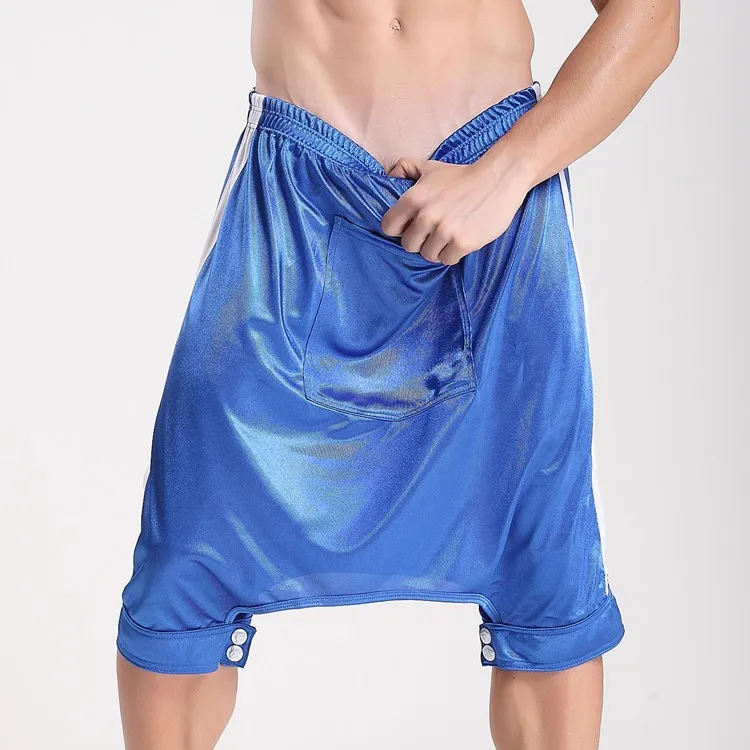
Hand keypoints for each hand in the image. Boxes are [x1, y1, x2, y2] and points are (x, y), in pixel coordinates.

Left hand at [381, 154, 529, 264]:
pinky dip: (452, 254)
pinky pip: (447, 260)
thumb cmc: (462, 176)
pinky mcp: (462, 243)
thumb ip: (406, 167)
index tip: (410, 227)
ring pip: (428, 255)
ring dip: (436, 249)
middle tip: (433, 232)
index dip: (399, 229)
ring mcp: (445, 231)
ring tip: (447, 236)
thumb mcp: (431, 167)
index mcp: (413, 199)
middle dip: (419, 241)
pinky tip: (459, 240)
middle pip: (408, 246)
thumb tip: (389, 175)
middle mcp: (426, 216)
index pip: (389, 227)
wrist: (498, 179)